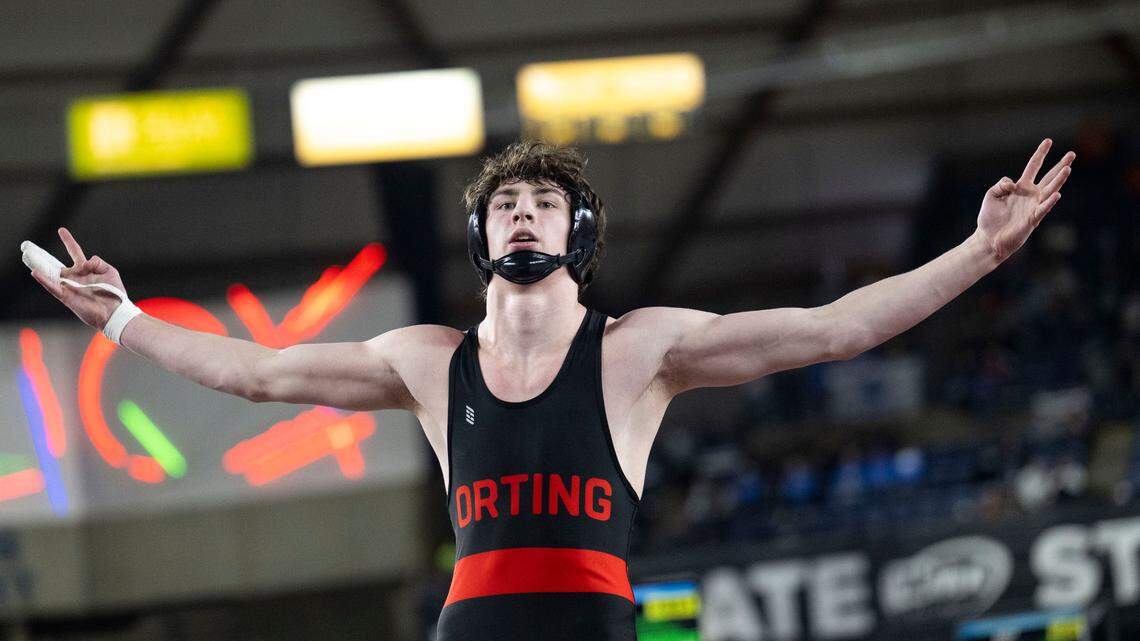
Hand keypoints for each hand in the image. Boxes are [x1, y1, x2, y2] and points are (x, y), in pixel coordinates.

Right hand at [30, 227, 129, 329]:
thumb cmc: (114, 292)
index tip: (61, 230)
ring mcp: (69, 286)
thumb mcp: (109, 271)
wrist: (114, 310)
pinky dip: (44, 280)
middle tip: (28, 248)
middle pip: (56, 265)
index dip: (68, 241)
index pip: (74, 252)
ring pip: (50, 275)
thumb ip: (97, 262)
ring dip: (39, 266)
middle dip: (43, 257)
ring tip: (27, 256)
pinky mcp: (66, 297)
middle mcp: (75, 277)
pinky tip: (35, 273)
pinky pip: (52, 287)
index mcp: (86, 270)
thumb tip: (85, 261)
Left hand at [976, 138, 1074, 262]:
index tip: (1049, 141)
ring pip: (1050, 190)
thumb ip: (1001, 184)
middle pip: (1049, 176)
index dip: (1040, 154)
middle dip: (1060, 165)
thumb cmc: (990, 218)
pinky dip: (1049, 202)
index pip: (1034, 166)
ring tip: (1068, 169)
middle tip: (1072, 153)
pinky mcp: (1032, 219)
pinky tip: (1056, 194)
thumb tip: (1012, 184)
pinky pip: (1043, 209)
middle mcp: (1031, 195)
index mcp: (1021, 187)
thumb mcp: (991, 194)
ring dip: (1059, 180)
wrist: (989, 239)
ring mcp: (1034, 206)